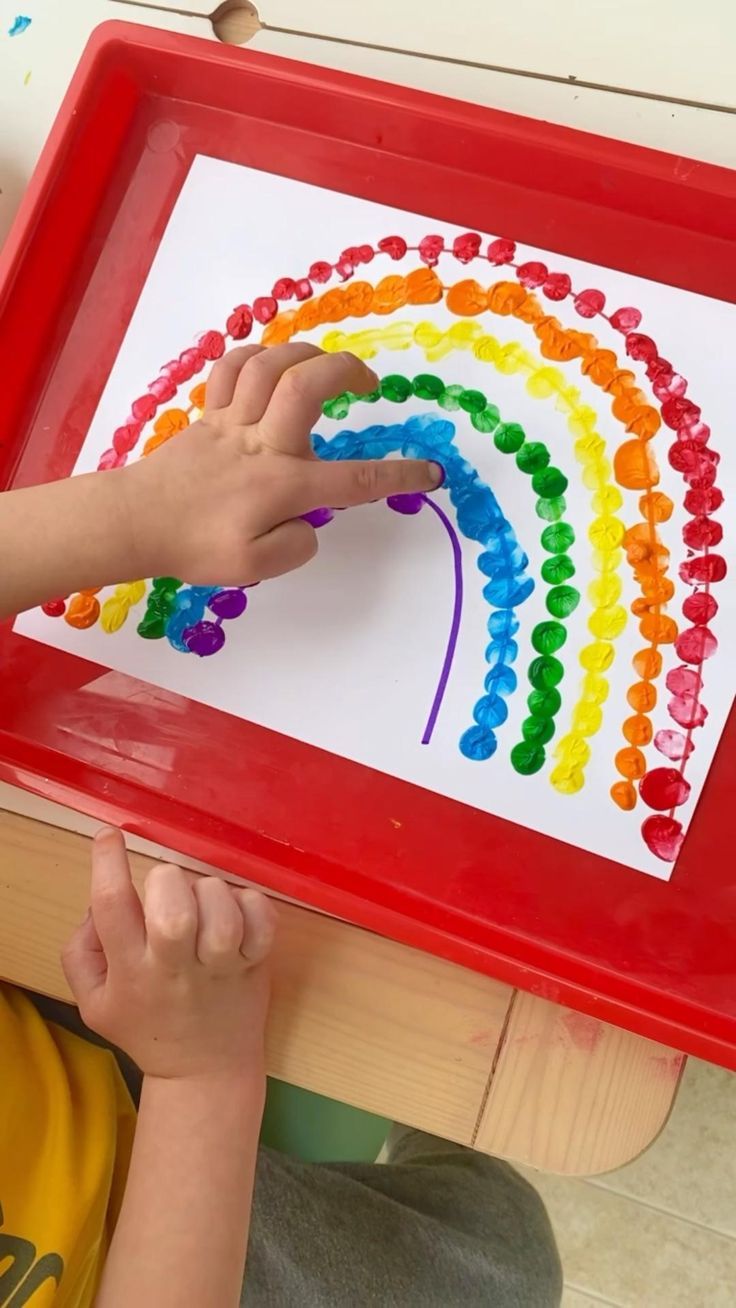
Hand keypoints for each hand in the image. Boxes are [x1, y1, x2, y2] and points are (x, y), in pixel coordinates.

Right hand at [62, 828, 276, 1080]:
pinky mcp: (256, 965)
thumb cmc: (147, 1026)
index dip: (108, 864)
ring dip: (212, 892)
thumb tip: (95, 906)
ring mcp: (221, 969)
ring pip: (222, 913)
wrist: (204, 1073)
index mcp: (131, 971)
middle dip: (168, 882)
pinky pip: (263, 921)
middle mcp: (176, 969)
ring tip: (205, 903)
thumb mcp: (94, 1002)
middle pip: (174, 912)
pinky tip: (239, 913)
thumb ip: (81, 952)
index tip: (110, 837)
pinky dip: (253, 905)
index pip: (112, 908)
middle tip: (168, 887)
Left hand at [123, 343, 442, 585]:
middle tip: (368, 384)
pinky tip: (272, 366)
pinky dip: (257, 356)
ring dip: (306, 354)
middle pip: (306, 385)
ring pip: (270, 363)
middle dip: (347, 372)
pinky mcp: (208, 415)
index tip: (431, 472)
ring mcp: (231, 423)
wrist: (134, 522)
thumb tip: (308, 522)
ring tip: (326, 366)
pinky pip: (232, 368)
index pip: (354, 480)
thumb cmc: (193, 546)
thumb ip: (295, 546)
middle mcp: (261, 444)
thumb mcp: (254, 567)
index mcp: (281, 485)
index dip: (399, 475)